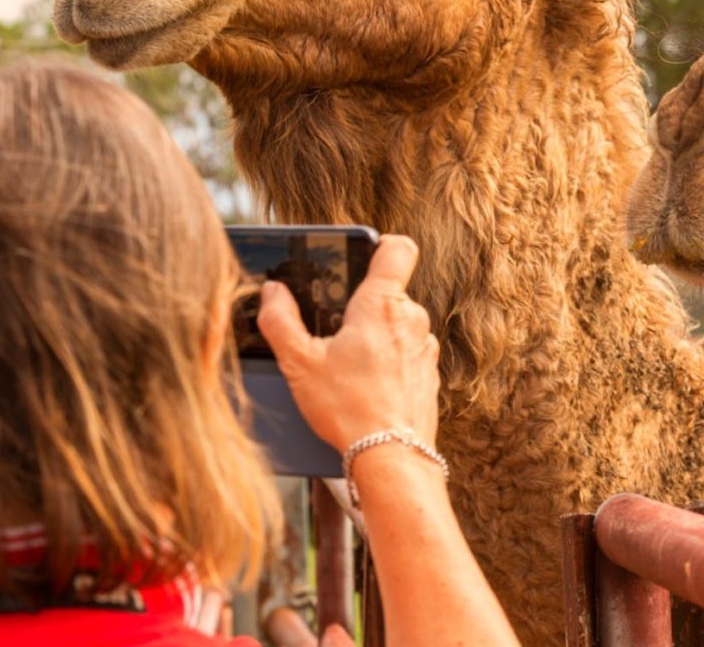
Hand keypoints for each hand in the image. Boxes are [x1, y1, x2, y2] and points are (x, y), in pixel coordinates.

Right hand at [257, 234, 440, 451]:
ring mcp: (426, 346)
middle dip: (362, 307)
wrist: (390, 456)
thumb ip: (280, 320)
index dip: (379, 246)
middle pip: (390, 292)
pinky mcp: (430, 373)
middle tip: (336, 334)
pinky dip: (390, 362)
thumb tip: (273, 292)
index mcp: (381, 304)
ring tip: (349, 366)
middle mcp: (411, 319)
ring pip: (399, 325)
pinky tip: (368, 385)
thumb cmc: (347, 408)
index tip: (359, 258)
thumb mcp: (299, 363)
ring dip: (377, 337)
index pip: (398, 248)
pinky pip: (408, 353)